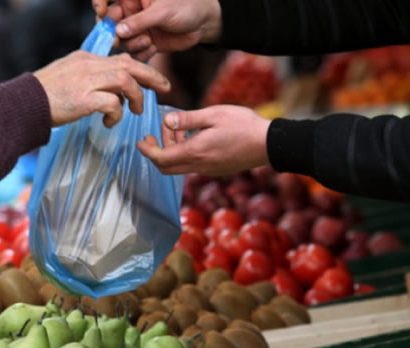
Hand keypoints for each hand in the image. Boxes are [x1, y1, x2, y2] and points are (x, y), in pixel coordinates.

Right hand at [34, 51, 169, 127]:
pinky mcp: (84, 99)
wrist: (23, 105)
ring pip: (125, 81)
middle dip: (151, 76)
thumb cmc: (45, 97)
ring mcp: (86, 81)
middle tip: (165, 88)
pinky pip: (113, 103)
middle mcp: (89, 66)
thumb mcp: (68, 77)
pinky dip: (117, 114)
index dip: (141, 69)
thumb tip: (111, 93)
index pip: (121, 59)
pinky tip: (109, 123)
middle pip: (130, 64)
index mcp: (86, 59)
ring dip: (136, 97)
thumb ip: (89, 79)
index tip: (153, 80)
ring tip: (135, 111)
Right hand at [93, 0, 221, 60]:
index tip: (101, 13)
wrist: (204, 23)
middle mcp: (132, 12)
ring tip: (148, 41)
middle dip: (114, 33)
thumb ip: (140, 21)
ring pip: (122, 40)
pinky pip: (134, 52)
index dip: (99, 4)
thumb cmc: (186, 6)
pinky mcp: (145, 43)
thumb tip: (118, 31)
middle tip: (119, 39)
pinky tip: (153, 48)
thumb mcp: (162, 11)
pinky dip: (141, 53)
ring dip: (132, 44)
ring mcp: (138, 28)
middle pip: (110, 23)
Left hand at [138, 105, 270, 174]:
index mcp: (196, 152)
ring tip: (179, 129)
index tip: (140, 141)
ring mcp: (208, 170)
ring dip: (172, 150)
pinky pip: (193, 165)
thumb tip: (167, 121)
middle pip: (166, 168)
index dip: (147, 151)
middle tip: (154, 135)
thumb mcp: (213, 114)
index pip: (161, 159)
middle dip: (156, 152)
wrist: (269, 144)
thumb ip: (188, 119)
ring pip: (180, 166)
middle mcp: (199, 165)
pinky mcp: (216, 169)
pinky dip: (185, 153)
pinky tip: (194, 137)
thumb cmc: (244, 125)